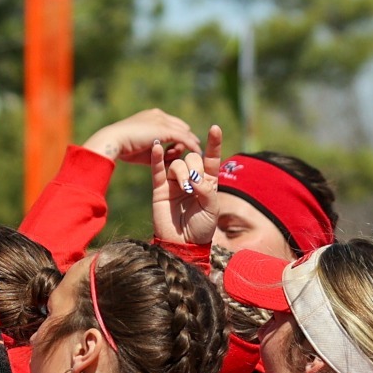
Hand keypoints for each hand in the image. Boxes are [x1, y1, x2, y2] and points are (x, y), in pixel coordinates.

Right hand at [84, 108, 200, 166]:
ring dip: (191, 143)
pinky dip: (192, 145)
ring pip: (184, 132)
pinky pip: (184, 138)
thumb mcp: (142, 150)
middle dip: (189, 138)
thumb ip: (156, 152)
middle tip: (196, 149)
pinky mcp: (165, 129)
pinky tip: (198, 153)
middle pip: (181, 126)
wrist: (114, 140)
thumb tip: (164, 159)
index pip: (171, 124)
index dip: (180, 134)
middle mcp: (158, 115)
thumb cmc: (123, 147)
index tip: (184, 145)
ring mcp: (162, 120)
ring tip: (197, 155)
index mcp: (151, 116)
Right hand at [150, 126, 222, 245]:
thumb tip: (193, 178)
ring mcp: (175, 183)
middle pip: (192, 158)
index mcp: (208, 182)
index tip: (215, 129)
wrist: (183, 244)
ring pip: (177, 163)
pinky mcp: (160, 189)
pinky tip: (157, 146)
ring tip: (185, 188)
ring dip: (182, 172)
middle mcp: (191, 179)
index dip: (214, 143)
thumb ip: (206, 190)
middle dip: (195, 167)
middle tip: (195, 185)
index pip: (211, 158)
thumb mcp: (212, 209)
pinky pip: (157, 170)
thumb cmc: (201, 228)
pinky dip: (157, 157)